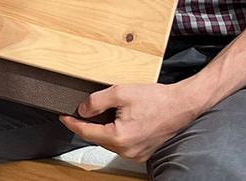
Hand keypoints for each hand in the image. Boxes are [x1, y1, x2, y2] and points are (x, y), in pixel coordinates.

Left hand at [58, 83, 208, 162]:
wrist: (182, 104)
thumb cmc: (157, 99)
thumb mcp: (121, 92)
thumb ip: (97, 101)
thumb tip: (82, 110)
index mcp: (119, 137)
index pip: (86, 132)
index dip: (72, 123)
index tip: (63, 117)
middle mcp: (127, 150)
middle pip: (98, 138)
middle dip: (91, 124)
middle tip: (86, 110)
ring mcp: (136, 154)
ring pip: (110, 142)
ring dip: (105, 129)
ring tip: (108, 113)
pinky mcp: (143, 153)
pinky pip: (122, 145)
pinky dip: (117, 134)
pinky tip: (121, 121)